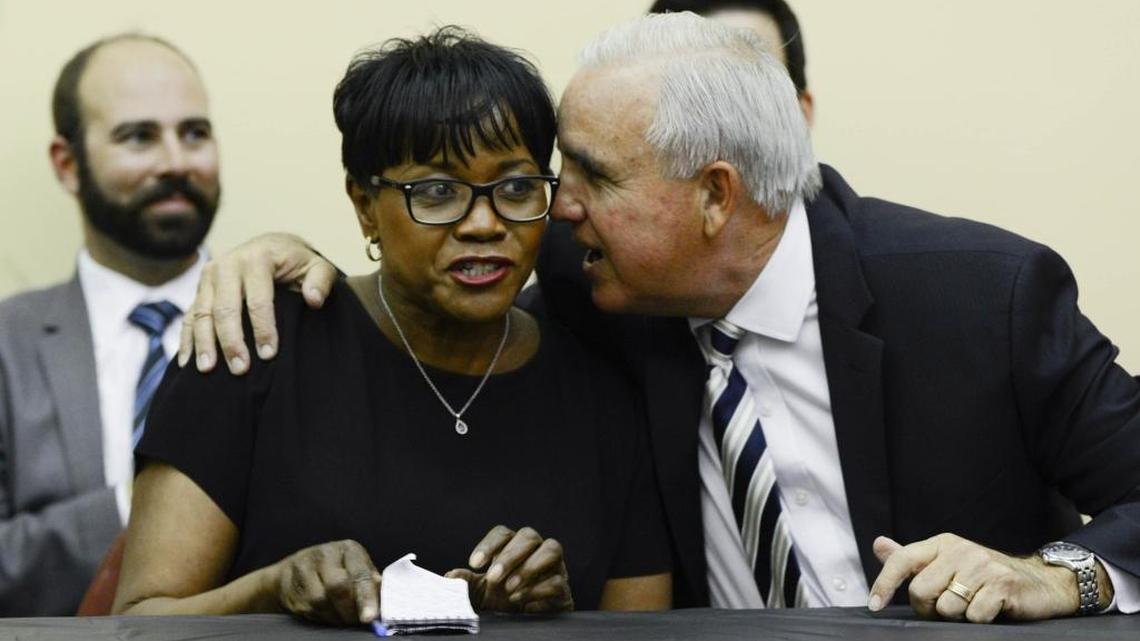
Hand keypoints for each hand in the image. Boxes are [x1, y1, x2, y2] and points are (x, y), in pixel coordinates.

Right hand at [177, 233, 337, 374]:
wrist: (272, 246)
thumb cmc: (297, 263)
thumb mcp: (317, 265)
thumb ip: (321, 280)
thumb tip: (314, 300)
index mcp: (257, 258)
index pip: (258, 299)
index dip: (263, 328)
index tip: (269, 354)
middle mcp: (227, 264)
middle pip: (225, 308)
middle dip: (231, 341)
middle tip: (240, 369)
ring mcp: (209, 277)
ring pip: (201, 313)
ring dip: (205, 343)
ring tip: (209, 370)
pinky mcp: (200, 289)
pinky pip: (189, 316)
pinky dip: (188, 339)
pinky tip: (189, 363)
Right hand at [272, 539, 380, 624]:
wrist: (295, 568)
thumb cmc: (337, 570)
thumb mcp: (358, 569)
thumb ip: (371, 583)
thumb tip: (384, 601)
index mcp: (348, 549)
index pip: (360, 574)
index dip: (366, 597)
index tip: (370, 617)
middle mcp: (325, 554)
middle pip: (338, 587)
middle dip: (349, 610)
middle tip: (355, 620)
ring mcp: (304, 567)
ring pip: (320, 601)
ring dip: (334, 615)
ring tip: (341, 616)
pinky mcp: (288, 583)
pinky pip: (307, 608)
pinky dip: (320, 616)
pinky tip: (325, 612)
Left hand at [446, 525, 573, 613]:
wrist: (523, 622)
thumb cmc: (502, 600)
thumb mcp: (481, 592)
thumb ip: (467, 582)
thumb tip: (451, 576)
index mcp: (513, 546)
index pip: (503, 533)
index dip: (489, 545)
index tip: (475, 563)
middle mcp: (536, 550)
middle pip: (529, 536)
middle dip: (510, 556)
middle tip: (493, 578)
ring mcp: (554, 566)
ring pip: (552, 549)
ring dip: (528, 568)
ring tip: (510, 589)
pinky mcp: (564, 588)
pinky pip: (557, 580)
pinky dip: (537, 590)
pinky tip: (521, 602)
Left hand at [868, 533, 1084, 622]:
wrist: (1040, 582)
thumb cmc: (986, 576)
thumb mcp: (947, 562)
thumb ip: (912, 558)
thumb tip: (878, 544)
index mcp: (943, 543)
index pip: (902, 560)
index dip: (884, 583)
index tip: (875, 605)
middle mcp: (960, 550)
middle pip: (921, 591)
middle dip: (929, 609)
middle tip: (946, 608)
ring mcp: (983, 566)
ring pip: (947, 607)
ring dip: (957, 616)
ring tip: (972, 606)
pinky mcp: (1003, 585)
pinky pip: (974, 616)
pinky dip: (979, 620)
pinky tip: (991, 610)